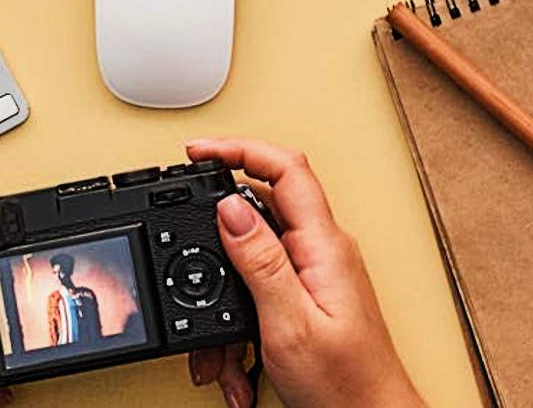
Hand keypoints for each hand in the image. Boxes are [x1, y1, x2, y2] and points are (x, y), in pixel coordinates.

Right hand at [184, 139, 425, 407]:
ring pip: (250, 261)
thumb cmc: (346, 384)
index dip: (240, 149)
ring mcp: (316, 273)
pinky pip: (258, 292)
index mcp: (324, 245)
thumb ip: (260, 260)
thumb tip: (231, 206)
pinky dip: (236, 328)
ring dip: (223, 309)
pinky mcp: (307, 297)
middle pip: (259, 210)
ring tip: (221, 356)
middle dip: (215, 246)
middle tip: (187, 262)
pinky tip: (237, 363)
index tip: (198, 152)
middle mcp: (323, 250)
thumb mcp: (289, 323)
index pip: (286, 167)